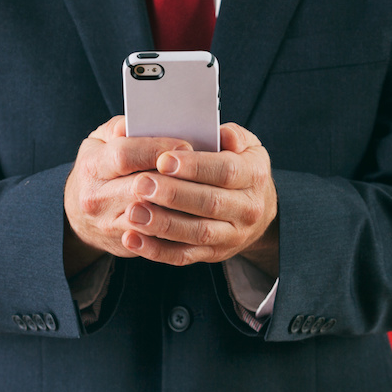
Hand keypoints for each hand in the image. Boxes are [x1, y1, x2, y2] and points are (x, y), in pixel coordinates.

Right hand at [63, 116, 190, 275]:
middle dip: (176, 177)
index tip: (185, 145)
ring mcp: (109, 225)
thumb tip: (140, 122)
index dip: (157, 149)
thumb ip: (119, 128)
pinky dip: (178, 225)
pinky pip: (157, 239)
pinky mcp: (125, 245)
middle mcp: (96, 197)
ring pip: (153, 216)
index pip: (125, 155)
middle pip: (142, 187)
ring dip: (181, 204)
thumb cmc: (97, 170)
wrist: (79, 217)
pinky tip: (196, 213)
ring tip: (203, 190)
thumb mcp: (99, 142)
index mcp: (91, 166)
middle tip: (203, 168)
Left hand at [121, 123, 278, 275]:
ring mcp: (232, 235)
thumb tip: (221, 134)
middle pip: (210, 203)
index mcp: (254, 175)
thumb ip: (233, 135)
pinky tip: (132, 239)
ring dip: (162, 224)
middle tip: (140, 184)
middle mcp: (248, 208)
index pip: (226, 170)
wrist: (259, 209)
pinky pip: (184, 256)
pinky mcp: (214, 254)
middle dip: (173, 195)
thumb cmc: (240, 167)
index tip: (164, 159)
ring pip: (197, 233)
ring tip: (133, 212)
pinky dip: (156, 250)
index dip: (195, 166)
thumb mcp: (246, 145)